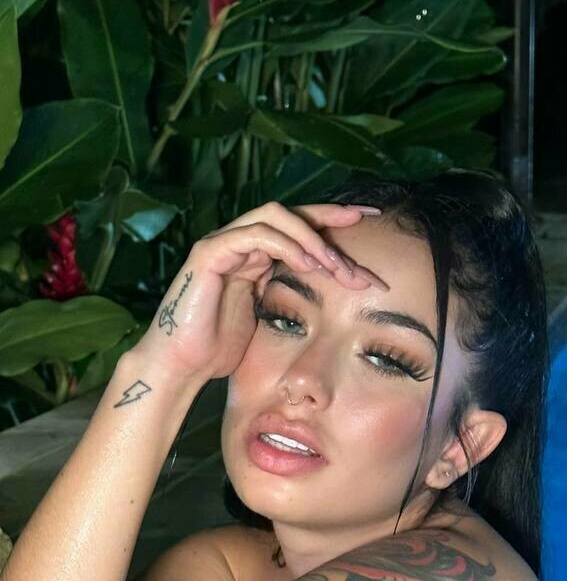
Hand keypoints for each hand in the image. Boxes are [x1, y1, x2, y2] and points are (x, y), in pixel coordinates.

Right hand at [134, 201, 386, 383]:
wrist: (181, 367)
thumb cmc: (221, 350)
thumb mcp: (271, 321)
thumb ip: (295, 300)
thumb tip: (341, 297)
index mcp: (258, 257)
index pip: (300, 227)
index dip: (334, 220)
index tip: (372, 220)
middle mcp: (241, 243)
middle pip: (292, 213)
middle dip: (331, 218)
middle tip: (366, 225)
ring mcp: (223, 244)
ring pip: (275, 216)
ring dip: (312, 236)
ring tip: (337, 263)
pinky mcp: (209, 253)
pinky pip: (254, 234)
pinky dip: (285, 244)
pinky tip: (307, 264)